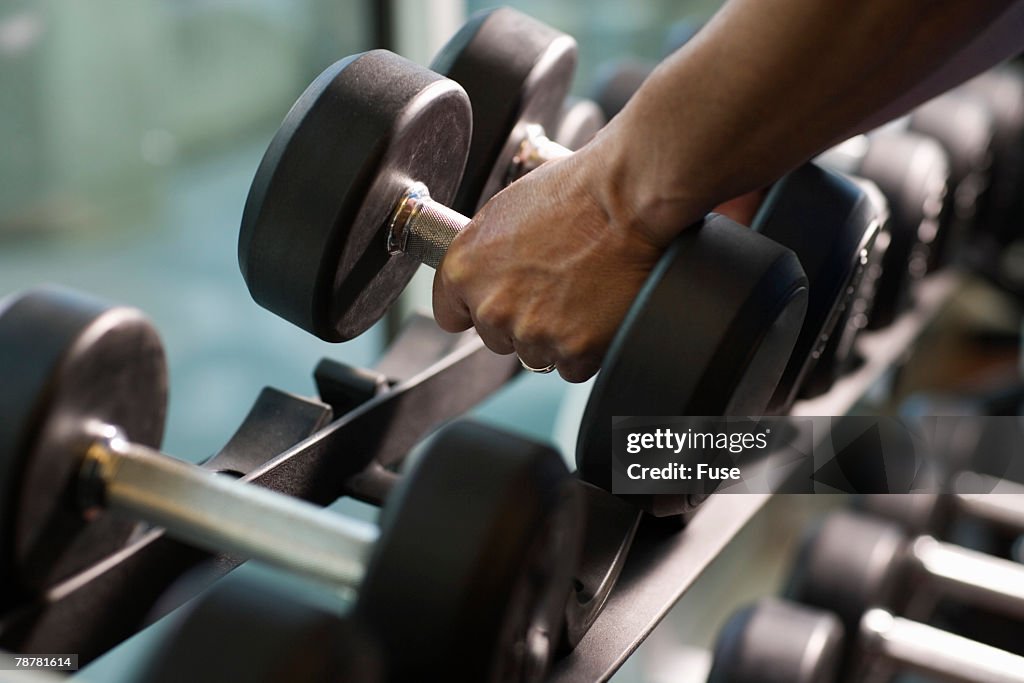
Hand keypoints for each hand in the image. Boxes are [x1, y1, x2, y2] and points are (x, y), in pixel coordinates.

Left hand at [432, 148, 664, 382]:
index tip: (498, 302)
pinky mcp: (573, 350)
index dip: (477, 308)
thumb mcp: (506, 210)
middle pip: (498, 338)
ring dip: (556, 336)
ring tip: (581, 294)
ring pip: (536, 355)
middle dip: (523, 321)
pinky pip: (573, 367)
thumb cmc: (574, 193)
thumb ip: (486, 251)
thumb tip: (487, 269)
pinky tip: (598, 311)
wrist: (626, 201)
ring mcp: (532, 333)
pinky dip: (587, 348)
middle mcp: (492, 307)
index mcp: (464, 270)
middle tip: (555, 288)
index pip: (451, 315)